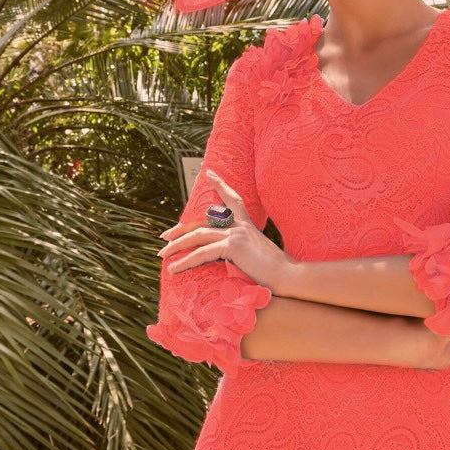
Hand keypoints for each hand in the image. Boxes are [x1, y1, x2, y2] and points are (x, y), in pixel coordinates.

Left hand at [160, 171, 289, 291]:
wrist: (287, 276)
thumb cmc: (274, 272)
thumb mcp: (256, 256)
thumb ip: (242, 251)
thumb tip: (228, 258)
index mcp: (247, 226)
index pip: (232, 200)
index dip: (220, 185)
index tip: (209, 173)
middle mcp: (241, 226)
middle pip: (203, 221)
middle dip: (180, 229)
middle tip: (164, 237)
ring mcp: (236, 234)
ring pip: (197, 235)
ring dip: (176, 246)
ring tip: (162, 256)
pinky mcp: (233, 246)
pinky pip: (202, 253)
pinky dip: (185, 262)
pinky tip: (174, 269)